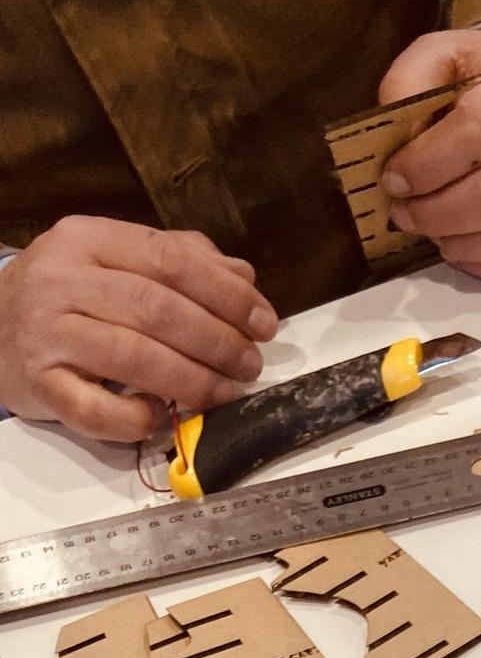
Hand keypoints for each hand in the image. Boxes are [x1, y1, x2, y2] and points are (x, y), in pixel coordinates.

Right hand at [0, 218, 276, 441]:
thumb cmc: (70, 299)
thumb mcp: (116, 262)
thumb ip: (180, 262)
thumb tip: (243, 275)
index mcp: (88, 240)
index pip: (170, 261)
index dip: (228, 295)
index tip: (265, 324)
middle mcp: (62, 280)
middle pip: (157, 309)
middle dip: (217, 341)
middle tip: (250, 364)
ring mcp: (46, 333)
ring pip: (132, 357)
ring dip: (193, 380)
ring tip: (227, 391)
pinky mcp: (38, 385)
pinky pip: (96, 410)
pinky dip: (137, 418)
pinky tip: (161, 415)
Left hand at [378, 31, 480, 279]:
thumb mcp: (439, 55)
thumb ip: (408, 89)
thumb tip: (395, 150)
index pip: (472, 137)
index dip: (425, 169)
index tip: (394, 182)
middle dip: (439, 215)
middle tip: (406, 217)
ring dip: (465, 245)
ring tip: (434, 236)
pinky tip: (461, 251)